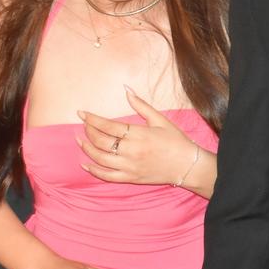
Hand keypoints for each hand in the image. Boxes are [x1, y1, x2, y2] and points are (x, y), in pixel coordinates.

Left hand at [78, 86, 197, 186]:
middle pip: (101, 141)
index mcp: (138, 134)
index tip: (82, 113)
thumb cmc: (175, 140)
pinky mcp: (130, 178)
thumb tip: (126, 89)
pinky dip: (94, 171)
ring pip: (100, 159)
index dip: (92, 119)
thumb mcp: (160, 119)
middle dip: (88, 131)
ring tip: (80, 140)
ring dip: (87, 149)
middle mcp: (131, 151)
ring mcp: (129, 166)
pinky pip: (107, 176)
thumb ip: (141, 105)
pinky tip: (85, 164)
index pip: (108, 126)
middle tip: (84, 125)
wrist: (187, 165)